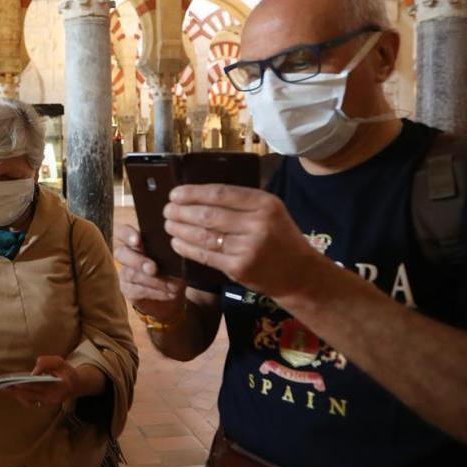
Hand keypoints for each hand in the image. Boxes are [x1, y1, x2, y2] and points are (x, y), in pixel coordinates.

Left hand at [8, 356, 76, 408]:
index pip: (40, 386)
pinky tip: (11, 391)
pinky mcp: (43, 404)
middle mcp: (52, 399)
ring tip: (3, 388)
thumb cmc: (66, 371)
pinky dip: (20, 396)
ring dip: (16, 394)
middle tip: (3, 386)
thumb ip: (47, 362)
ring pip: (29, 400)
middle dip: (17, 390)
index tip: (17, 383)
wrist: (74, 385)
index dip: (28, 385)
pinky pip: (29, 402)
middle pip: (31, 395)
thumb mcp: (60, 361)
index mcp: (59, 388)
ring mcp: (47, 404)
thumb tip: (34, 371)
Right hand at [113, 223, 186, 322]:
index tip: (137, 240)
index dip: (127, 234)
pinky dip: (155, 292)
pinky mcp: (128, 290)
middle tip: (153, 269)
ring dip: (153, 281)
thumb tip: (177, 248)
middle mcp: (125, 254)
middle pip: (121, 253)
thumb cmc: (172, 266)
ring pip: (131, 274)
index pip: (122, 232)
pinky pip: (137, 291)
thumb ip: (169, 249)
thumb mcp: (172, 255)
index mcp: (135, 240)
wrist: (173, 291)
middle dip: (137, 261)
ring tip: (173, 286)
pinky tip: (169, 294)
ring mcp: (124, 273)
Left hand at [163, 184, 324, 298]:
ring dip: (180, 229)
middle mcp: (257, 224)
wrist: (299, 274)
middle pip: (208, 214)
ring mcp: (248, 248)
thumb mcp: (270, 211)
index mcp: (265, 204)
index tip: (175, 193)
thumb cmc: (280, 237)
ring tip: (168, 225)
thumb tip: (199, 193)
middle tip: (167, 210)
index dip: (193, 193)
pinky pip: (206, 255)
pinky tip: (177, 243)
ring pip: (204, 235)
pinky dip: (187, 248)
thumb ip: (242, 202)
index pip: (221, 193)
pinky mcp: (239, 268)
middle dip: (181, 211)